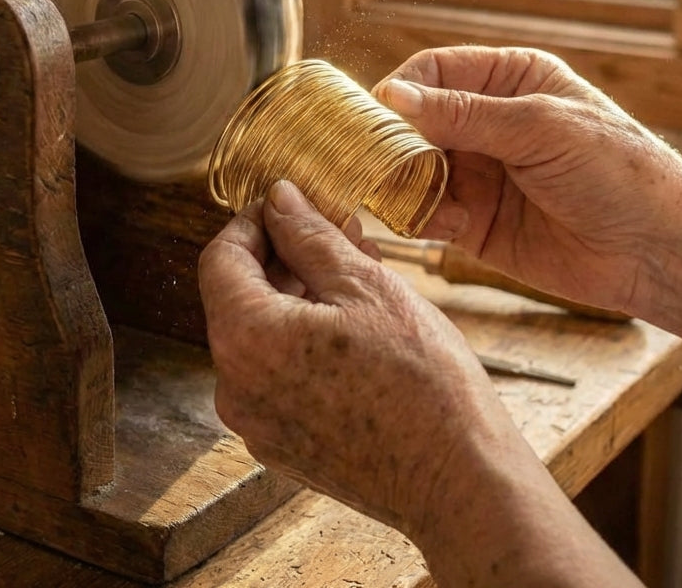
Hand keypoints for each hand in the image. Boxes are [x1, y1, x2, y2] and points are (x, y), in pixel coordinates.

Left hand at [200, 179, 643, 586]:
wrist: (460, 483)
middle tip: (338, 234)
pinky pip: (277, 376)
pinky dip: (303, 342)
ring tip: (356, 277)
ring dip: (297, 298)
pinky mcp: (284, 447)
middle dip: (283, 257)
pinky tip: (354, 329)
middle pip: (239, 297)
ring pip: (261, 337)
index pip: (220, 258)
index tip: (292, 205)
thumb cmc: (421, 380)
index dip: (253, 221)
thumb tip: (279, 198)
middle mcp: (235, 387)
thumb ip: (309, 235)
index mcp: (246, 339)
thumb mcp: (366, 284)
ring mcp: (257, 424)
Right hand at [373, 46, 681, 314]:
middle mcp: (486, 123)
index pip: (432, 72)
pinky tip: (452, 227)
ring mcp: (478, 173)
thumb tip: (391, 96)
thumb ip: (464, 114)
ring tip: (428, 201)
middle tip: (385, 166)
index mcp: (509, 80)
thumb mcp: (540, 128)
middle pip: (412, 122)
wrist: (657, 252)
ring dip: (408, 185)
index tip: (382, 117)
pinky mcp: (472, 222)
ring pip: (410, 170)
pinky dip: (423, 219)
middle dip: (396, 144)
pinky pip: (424, 213)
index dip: (401, 91)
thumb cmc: (617, 172)